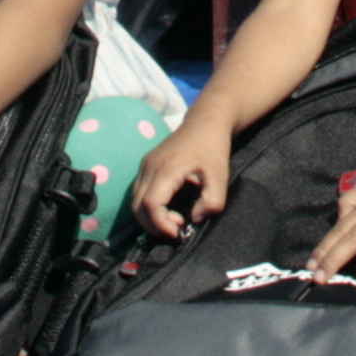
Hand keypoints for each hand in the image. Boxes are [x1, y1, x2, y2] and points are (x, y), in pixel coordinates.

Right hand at [132, 115, 235, 237]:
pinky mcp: (146, 166)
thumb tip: (195, 219)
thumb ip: (212, 202)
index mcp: (166, 168)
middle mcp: (149, 167)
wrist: (205, 122)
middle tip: (176, 230)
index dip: (160, 224)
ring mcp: (145, 165)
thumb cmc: (212, 148)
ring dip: (150, 218)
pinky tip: (169, 209)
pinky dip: (149, 208)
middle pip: (137, 206)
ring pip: (135, 201)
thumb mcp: (220, 176)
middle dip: (153, 226)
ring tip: (175, 220)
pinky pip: (139, 193)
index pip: (150, 204)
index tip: (178, 232)